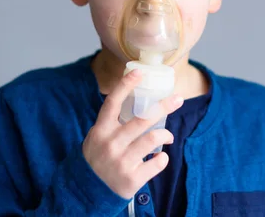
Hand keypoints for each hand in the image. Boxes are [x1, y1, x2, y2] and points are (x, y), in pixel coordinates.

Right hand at [82, 69, 183, 198]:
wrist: (86, 192)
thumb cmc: (97, 158)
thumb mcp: (98, 137)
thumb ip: (113, 123)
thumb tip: (139, 102)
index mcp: (101, 130)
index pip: (112, 102)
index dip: (125, 85)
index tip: (139, 72)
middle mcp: (110, 144)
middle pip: (142, 119)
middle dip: (164, 107)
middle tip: (178, 99)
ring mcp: (121, 162)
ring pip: (152, 139)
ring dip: (166, 134)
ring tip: (168, 136)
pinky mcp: (131, 179)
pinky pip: (157, 163)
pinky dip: (163, 158)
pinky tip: (160, 157)